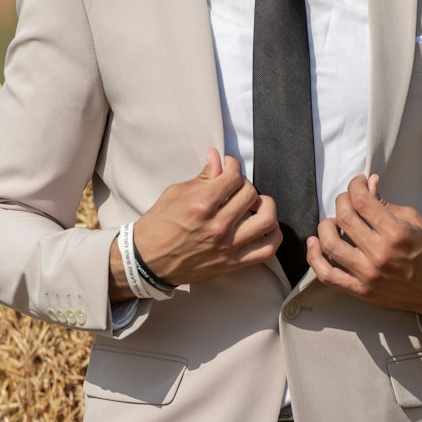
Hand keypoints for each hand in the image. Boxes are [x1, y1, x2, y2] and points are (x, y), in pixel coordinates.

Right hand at [109, 149, 280, 297]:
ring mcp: (227, 247)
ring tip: (256, 204)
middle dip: (245, 183)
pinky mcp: (232, 263)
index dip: (233, 166)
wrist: (148, 261)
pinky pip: (266, 250)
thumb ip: (203, 177)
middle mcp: (217, 226)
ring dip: (266, 206)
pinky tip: (267, 226)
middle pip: (250, 194)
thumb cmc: (158, 225)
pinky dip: (273, 235)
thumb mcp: (175, 193)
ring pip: (266, 220)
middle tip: (237, 185)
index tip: (229, 167)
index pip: (233, 177)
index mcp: (200, 205)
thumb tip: (218, 158)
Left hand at [306, 174, 421, 316]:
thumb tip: (369, 184)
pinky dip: (314, 258)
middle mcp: (379, 253)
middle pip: (344, 218)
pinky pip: (328, 275)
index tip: (358, 182)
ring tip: (332, 221)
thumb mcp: (414, 221)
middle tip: (348, 199)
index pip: (362, 201)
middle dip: (342, 201)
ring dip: (325, 226)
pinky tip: (314, 243)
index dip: (355, 185)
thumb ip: (386, 204)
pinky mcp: (361, 291)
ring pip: (330, 244)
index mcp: (396, 232)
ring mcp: (368, 275)